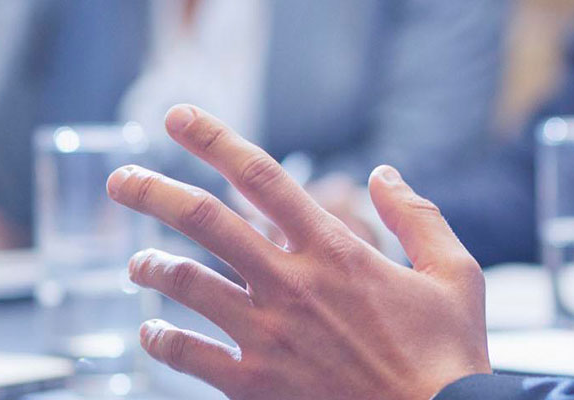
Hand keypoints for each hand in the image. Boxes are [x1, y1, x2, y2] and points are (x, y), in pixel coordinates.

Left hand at [106, 105, 489, 399]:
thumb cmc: (450, 359)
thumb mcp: (455, 275)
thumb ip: (417, 216)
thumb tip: (383, 174)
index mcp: (335, 250)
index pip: (261, 177)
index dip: (213, 139)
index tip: (177, 118)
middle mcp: (292, 284)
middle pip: (203, 219)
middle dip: (152, 192)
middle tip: (119, 180)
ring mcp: (268, 335)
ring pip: (184, 283)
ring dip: (150, 267)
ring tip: (136, 264)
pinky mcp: (254, 385)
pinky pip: (186, 354)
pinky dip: (160, 339)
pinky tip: (153, 333)